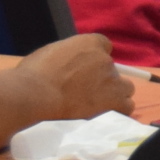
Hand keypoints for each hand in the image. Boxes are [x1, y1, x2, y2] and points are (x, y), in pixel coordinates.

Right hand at [17, 34, 134, 120]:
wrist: (34, 94)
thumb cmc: (33, 74)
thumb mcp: (49, 54)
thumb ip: (68, 57)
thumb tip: (70, 65)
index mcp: (89, 43)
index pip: (103, 46)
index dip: (95, 60)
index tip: (86, 71)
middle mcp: (106, 59)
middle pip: (114, 70)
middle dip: (104, 80)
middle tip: (87, 92)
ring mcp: (113, 80)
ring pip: (125, 88)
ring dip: (114, 95)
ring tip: (96, 106)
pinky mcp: (115, 101)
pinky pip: (126, 106)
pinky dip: (117, 111)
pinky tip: (102, 116)